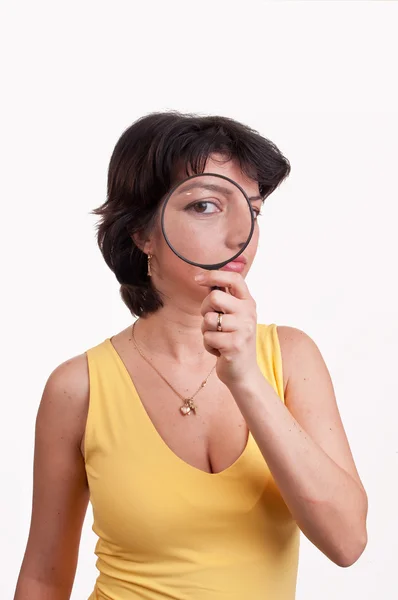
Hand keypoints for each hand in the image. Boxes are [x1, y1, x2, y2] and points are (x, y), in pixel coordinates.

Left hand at [195, 270, 258, 386]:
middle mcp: (249, 313)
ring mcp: (244, 329)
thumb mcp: (233, 316)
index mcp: (248, 302)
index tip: (197, 278)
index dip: (214, 274)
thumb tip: (204, 278)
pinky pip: (208, 337)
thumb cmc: (232, 340)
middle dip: (205, 309)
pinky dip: (208, 345)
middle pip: (214, 297)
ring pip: (208, 319)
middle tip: (212, 322)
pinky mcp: (235, 345)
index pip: (234, 278)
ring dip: (206, 330)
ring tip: (218, 338)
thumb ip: (223, 299)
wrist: (243, 372)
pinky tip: (219, 350)